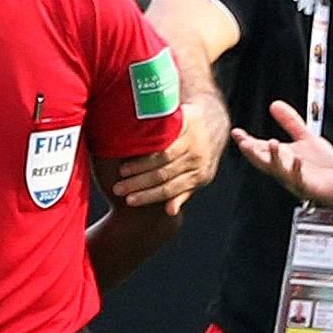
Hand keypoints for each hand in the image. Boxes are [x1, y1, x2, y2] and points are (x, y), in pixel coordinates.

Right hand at [113, 98, 226, 214]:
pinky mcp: (187, 122)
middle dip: (138, 183)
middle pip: (163, 174)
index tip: (128, 201)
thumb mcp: (199, 174)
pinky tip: (133, 147)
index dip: (148, 196)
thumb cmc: (200, 152)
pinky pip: (164, 135)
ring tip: (122, 171)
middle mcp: (197, 159)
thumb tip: (170, 212)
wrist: (214, 119)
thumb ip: (184, 191)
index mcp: (201, 175)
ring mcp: (193, 140)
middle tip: (117, 188)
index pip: (170, 189)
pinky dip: (148, 143)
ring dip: (140, 165)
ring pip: (162, 156)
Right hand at [231, 100, 332, 210]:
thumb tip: (275, 104)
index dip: (247, 141)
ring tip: (271, 143)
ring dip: (273, 158)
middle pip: (263, 161)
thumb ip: (290, 122)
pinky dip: (296, 169)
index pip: (259, 148)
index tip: (236, 132)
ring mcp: (294, 178)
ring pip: (278, 170)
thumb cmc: (323, 166)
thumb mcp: (305, 138)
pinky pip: (299, 178)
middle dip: (252, 152)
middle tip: (243, 142)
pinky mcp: (308, 186)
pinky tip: (296, 159)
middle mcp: (284, 168)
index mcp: (282, 157)